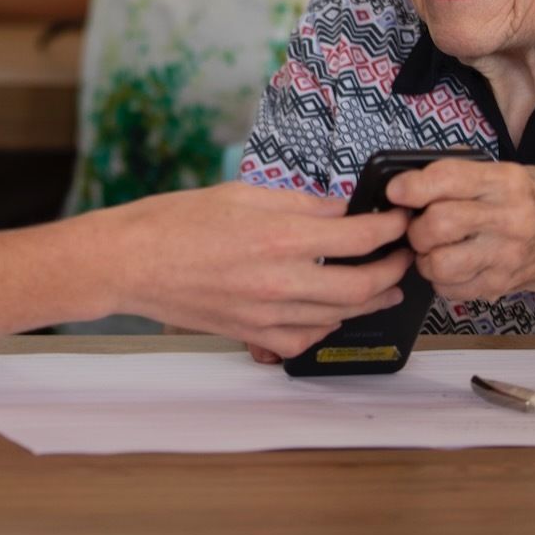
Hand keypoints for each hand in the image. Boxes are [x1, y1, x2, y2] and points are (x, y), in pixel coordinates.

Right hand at [104, 182, 411, 358]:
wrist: (130, 262)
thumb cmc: (176, 222)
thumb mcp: (243, 194)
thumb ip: (300, 203)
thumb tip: (341, 209)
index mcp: (280, 237)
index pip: (360, 236)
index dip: (391, 228)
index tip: (401, 221)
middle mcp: (280, 281)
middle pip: (363, 285)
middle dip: (394, 270)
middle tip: (404, 257)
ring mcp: (267, 314)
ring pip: (339, 316)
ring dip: (370, 301)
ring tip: (385, 287)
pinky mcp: (251, 334)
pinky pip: (304, 340)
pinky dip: (326, 327)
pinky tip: (331, 313)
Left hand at [384, 159, 534, 301]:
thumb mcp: (513, 172)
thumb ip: (467, 173)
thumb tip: (411, 178)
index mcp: (506, 181)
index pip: (446, 179)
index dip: (411, 186)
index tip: (396, 192)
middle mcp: (509, 218)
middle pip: (438, 224)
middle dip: (415, 227)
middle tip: (418, 225)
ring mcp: (506, 256)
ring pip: (440, 263)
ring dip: (425, 258)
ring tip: (433, 249)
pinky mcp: (502, 284)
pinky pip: (451, 289)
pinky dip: (440, 280)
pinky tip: (451, 266)